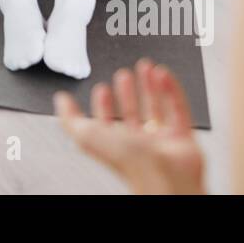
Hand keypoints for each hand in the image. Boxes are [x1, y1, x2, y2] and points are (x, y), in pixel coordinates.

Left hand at [55, 58, 205, 194]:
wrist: (164, 175)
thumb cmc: (128, 161)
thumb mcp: (87, 135)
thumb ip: (71, 118)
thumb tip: (60, 101)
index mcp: (115, 145)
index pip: (107, 123)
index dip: (103, 105)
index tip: (101, 87)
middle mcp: (138, 144)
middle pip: (132, 114)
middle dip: (127, 92)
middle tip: (124, 74)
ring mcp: (162, 141)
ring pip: (156, 109)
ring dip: (150, 86)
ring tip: (145, 67)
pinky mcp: (183, 137)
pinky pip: (178, 108)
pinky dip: (171, 90)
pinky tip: (163, 74)